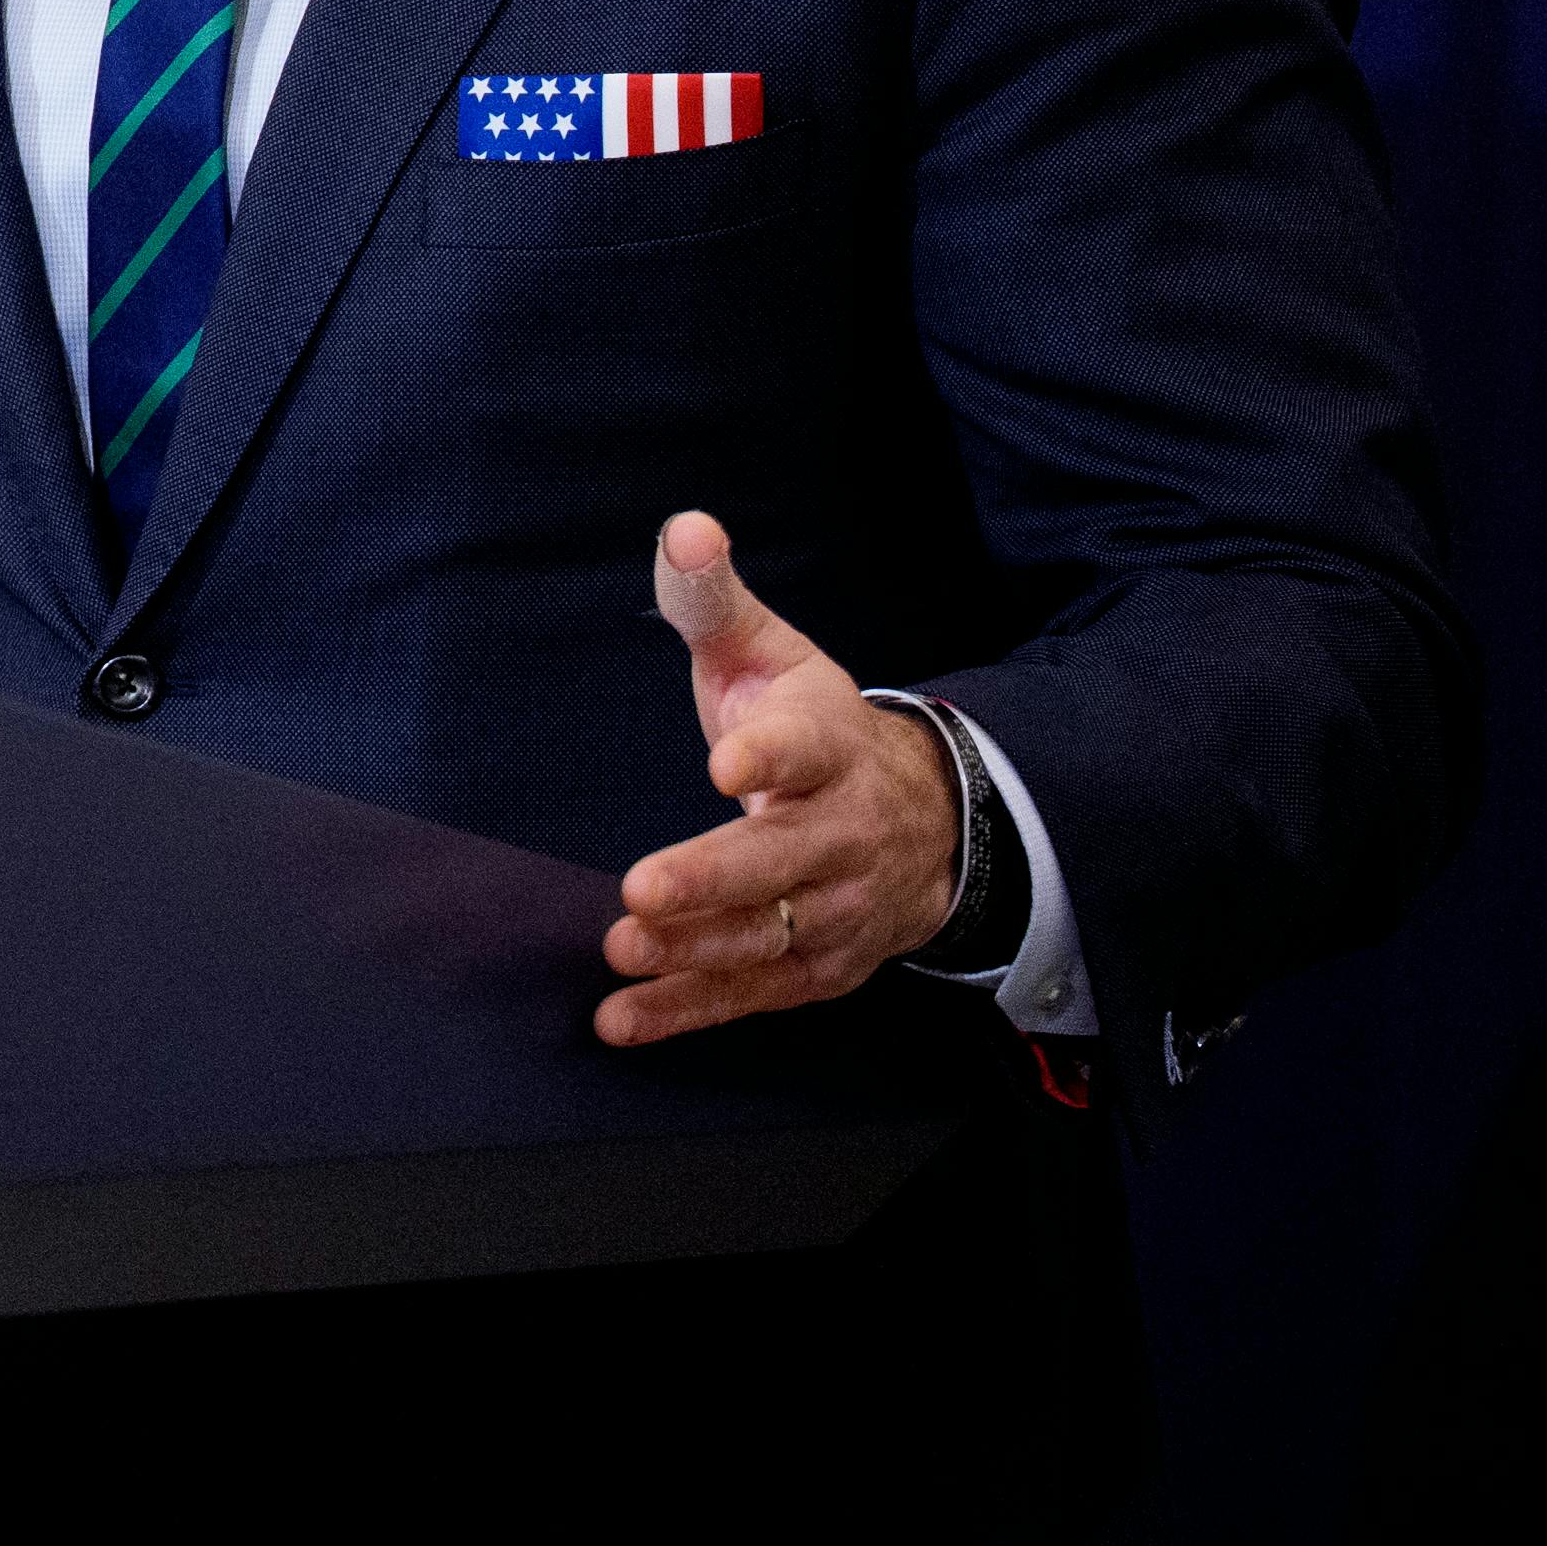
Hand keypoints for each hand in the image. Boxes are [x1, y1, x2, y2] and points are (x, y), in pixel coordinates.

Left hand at [595, 511, 954, 1045]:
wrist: (926, 820)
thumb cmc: (817, 729)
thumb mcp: (773, 656)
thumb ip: (714, 600)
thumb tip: (683, 526)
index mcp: (829, 747)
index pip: (804, 747)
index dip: (769, 752)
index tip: (726, 758)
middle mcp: (842, 834)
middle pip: (781, 860)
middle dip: (713, 878)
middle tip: (640, 889)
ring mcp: (835, 909)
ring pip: (768, 936)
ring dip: (695, 950)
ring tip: (622, 950)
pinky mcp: (818, 966)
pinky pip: (752, 993)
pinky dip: (688, 1010)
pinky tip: (620, 1019)